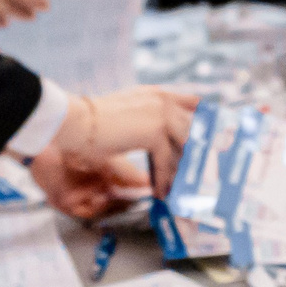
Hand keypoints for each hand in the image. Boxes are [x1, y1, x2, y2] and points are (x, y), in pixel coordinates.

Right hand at [34, 88, 197, 216]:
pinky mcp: (154, 132)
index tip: (210, 138)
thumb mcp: (125, 117)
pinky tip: (160, 192)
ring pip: (183, 146)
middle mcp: (162, 100)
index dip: (204, 119)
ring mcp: (161, 114)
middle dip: (200, 151)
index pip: (193, 103)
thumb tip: (159, 145)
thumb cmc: (91, 123)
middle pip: (194, 126)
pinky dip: (164, 179)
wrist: (75, 122)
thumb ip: (145, 123)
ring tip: (180, 189)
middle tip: (203, 172)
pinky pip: (167, 160)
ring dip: (182, 170)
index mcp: (156, 94)